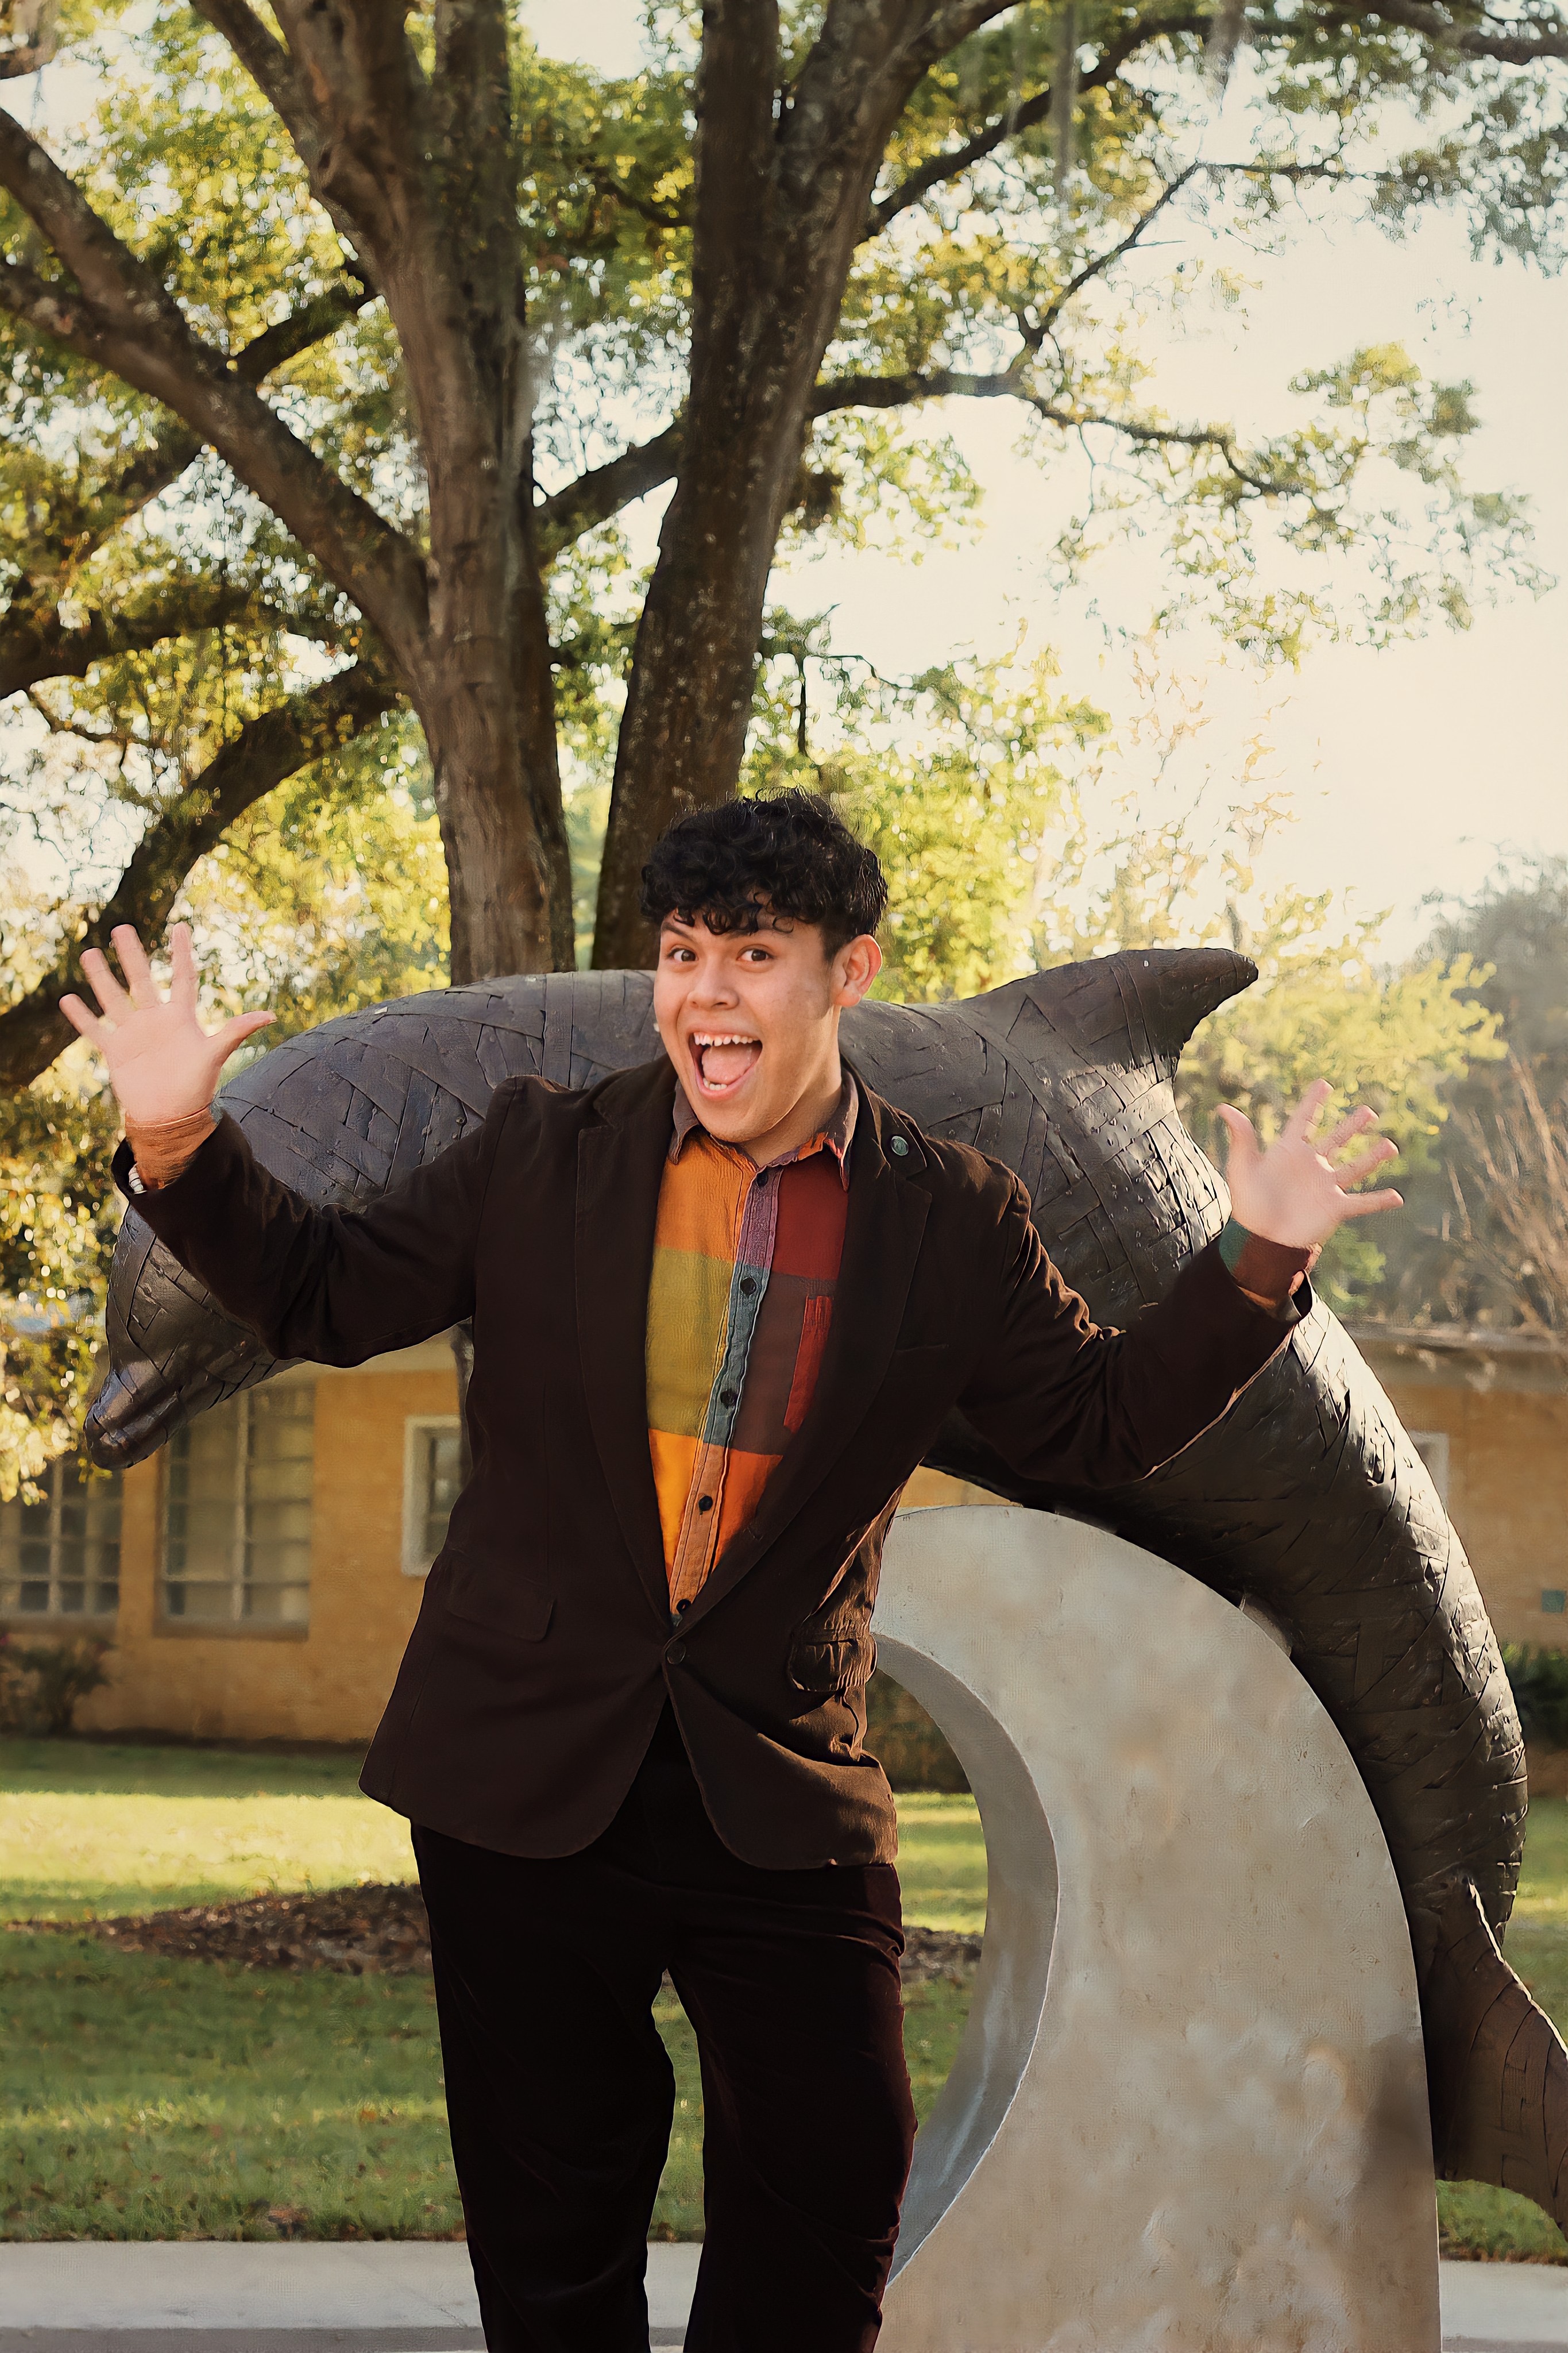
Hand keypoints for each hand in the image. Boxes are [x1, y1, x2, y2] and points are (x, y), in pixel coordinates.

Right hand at [59, 923, 272, 1125]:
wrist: (171, 1117)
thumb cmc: (196, 1086)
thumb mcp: (216, 1055)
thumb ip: (237, 1031)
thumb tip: (271, 1016)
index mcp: (180, 1017)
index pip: (182, 977)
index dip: (181, 953)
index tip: (181, 926)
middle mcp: (155, 1020)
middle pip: (141, 980)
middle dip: (132, 955)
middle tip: (122, 928)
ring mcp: (133, 1034)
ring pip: (114, 999)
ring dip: (101, 978)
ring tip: (89, 953)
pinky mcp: (116, 1052)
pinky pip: (95, 1030)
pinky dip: (82, 1017)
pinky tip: (68, 999)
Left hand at [1216, 1079, 1401, 1248]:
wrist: (1259, 1240)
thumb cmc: (1248, 1204)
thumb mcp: (1242, 1168)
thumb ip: (1241, 1138)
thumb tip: (1223, 1107)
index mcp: (1289, 1152)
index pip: (1303, 1120)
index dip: (1312, 1102)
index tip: (1323, 1084)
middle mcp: (1312, 1166)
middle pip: (1336, 1140)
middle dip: (1352, 1125)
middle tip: (1369, 1111)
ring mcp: (1325, 1186)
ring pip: (1355, 1168)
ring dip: (1373, 1158)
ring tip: (1391, 1146)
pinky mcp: (1334, 1208)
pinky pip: (1361, 1203)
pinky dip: (1379, 1201)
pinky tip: (1398, 1198)